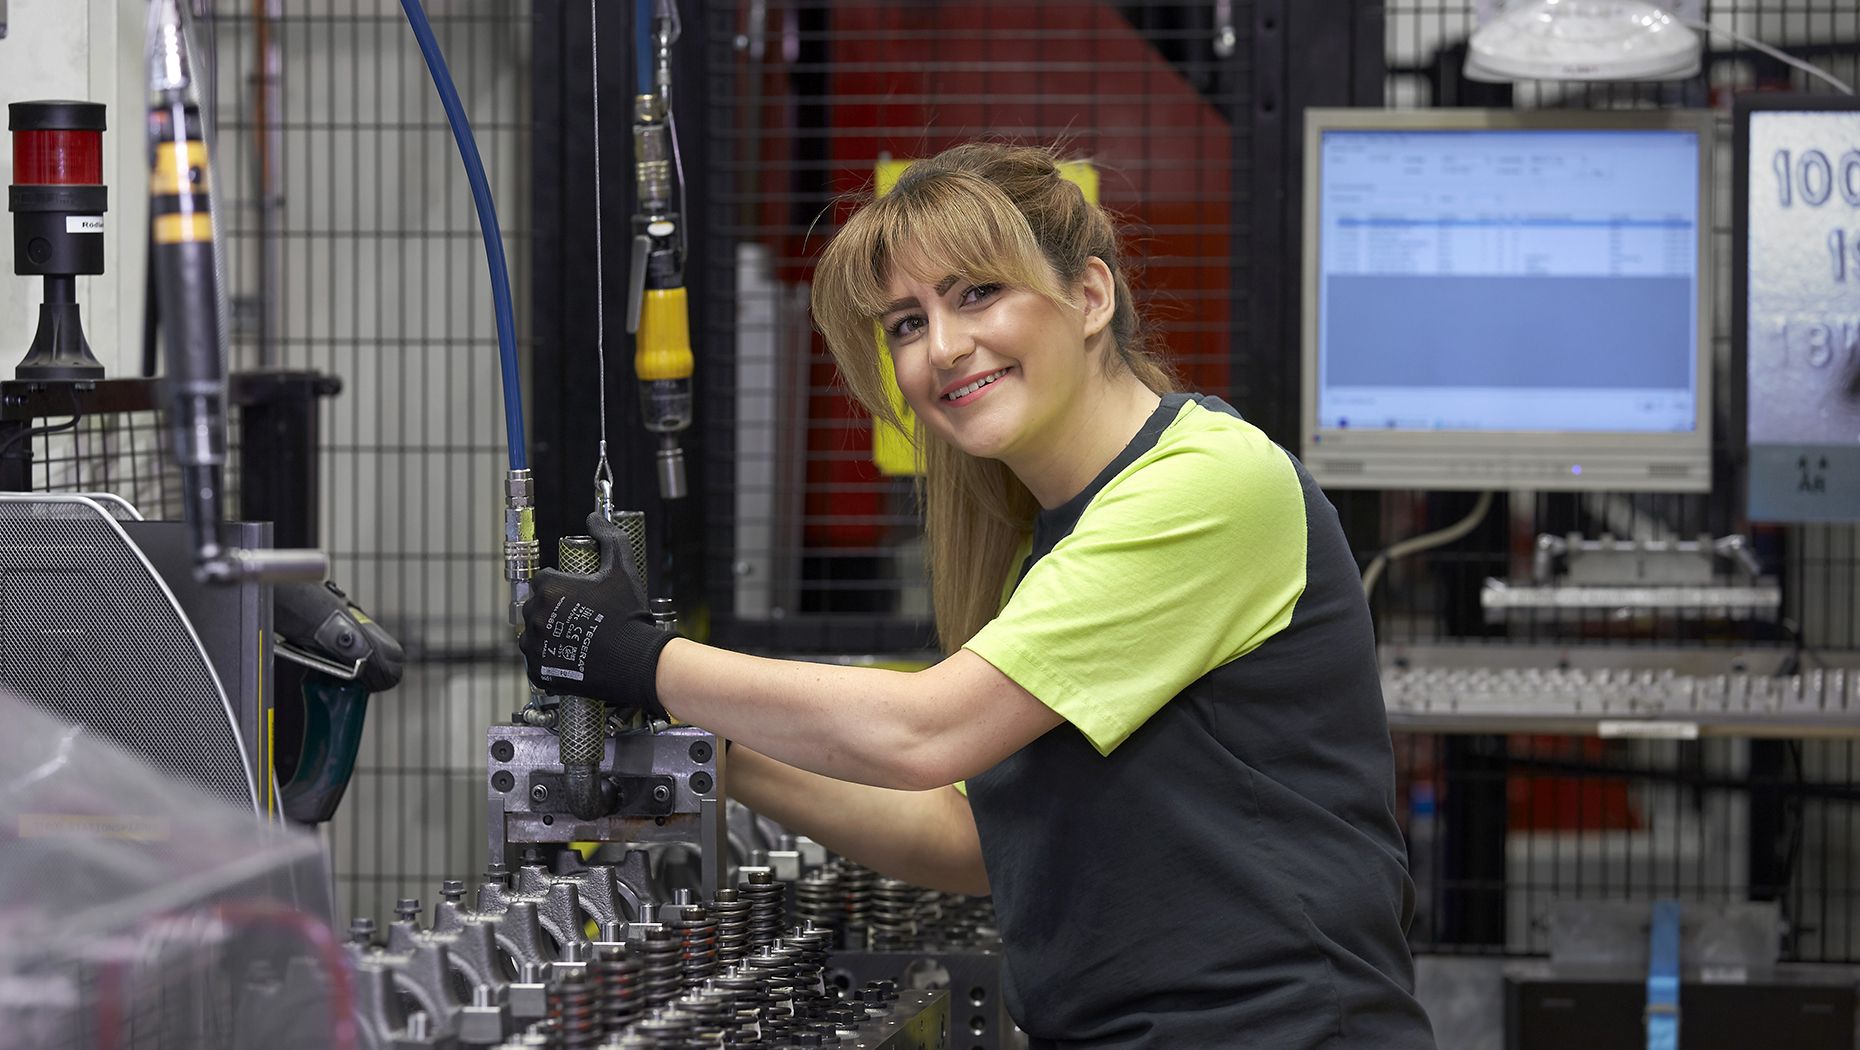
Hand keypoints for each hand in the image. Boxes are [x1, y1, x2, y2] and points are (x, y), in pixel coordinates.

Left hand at [519, 512, 673, 717]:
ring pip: (532, 634)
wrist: (636, 660)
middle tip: (578, 617)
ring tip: (575, 638)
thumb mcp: (622, 568)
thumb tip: (594, 518)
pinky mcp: (538, 671)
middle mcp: (535, 615)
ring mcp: (535, 646)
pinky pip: (535, 661)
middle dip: (551, 609)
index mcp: (549, 588)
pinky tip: (569, 656)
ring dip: (546, 634)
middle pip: (535, 607)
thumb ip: (608, 536)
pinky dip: (548, 659)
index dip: (559, 586)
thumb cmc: (628, 613)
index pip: (542, 580)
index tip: (576, 595)